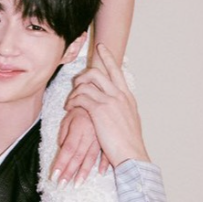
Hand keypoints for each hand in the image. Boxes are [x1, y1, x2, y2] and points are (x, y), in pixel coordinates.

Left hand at [50, 105, 108, 186]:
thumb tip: (62, 149)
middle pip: (77, 156)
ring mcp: (100, 137)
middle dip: (69, 172)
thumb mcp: (69, 116)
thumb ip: (64, 132)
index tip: (54, 176)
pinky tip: (100, 173)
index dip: (61, 163)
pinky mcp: (108, 138)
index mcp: (79, 127)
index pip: (67, 149)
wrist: (100, 97)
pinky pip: (106, 152)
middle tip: (62, 185)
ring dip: (83, 172)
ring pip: (90, 157)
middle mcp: (89, 134)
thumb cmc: (81, 108)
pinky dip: (104, 163)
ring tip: (77, 184)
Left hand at [64, 44, 148, 167]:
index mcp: (127, 96)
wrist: (133, 155)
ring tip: (71, 103)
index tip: (100, 47)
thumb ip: (121, 107)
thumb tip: (115, 104)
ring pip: (85, 84)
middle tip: (76, 86)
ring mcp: (109, 101)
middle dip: (81, 76)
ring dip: (74, 92)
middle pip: (96, 73)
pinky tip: (70, 109)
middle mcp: (119, 95)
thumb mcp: (130, 119)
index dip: (107, 57)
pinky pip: (80, 98)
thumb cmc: (129, 142)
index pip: (116, 70)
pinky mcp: (99, 110)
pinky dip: (72, 102)